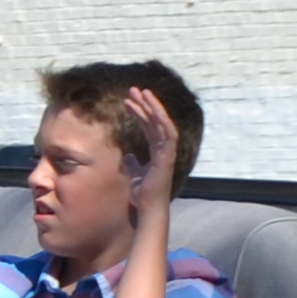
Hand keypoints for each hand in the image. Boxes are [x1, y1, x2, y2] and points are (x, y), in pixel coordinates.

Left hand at [124, 86, 180, 206]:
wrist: (148, 207)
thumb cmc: (142, 194)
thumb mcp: (134, 175)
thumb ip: (133, 164)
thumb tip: (128, 156)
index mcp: (157, 152)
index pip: (149, 127)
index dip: (140, 113)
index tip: (128, 101)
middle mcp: (164, 149)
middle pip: (155, 121)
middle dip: (145, 104)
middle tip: (133, 90)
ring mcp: (167, 152)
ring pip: (162, 123)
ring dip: (152, 107)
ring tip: (140, 93)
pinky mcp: (168, 156)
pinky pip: (168, 134)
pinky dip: (162, 120)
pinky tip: (153, 109)